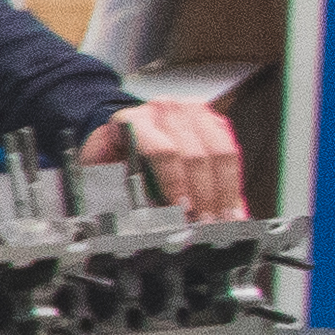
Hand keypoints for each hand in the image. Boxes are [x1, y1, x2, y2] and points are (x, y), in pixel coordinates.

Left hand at [87, 95, 247, 216]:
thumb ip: (112, 185)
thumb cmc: (113, 152)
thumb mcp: (100, 166)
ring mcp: (195, 113)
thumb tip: (133, 220)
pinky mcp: (215, 122)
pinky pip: (233, 153)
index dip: (175, 182)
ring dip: (225, 191)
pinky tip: (235, 207)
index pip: (162, 152)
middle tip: (205, 222)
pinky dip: (234, 184)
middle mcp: (167, 111)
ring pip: (221, 153)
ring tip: (225, 219)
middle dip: (204, 194)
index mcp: (134, 120)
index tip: (183, 208)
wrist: (125, 129)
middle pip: (196, 155)